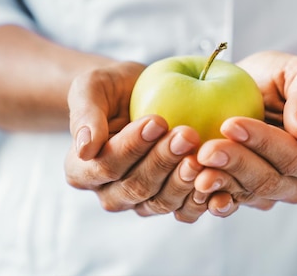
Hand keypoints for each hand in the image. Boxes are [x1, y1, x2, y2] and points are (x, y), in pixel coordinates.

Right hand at [64, 62, 208, 221]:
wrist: (140, 93)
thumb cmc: (112, 87)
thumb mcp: (92, 86)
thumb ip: (85, 114)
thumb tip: (84, 148)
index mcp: (81, 169)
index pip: (106, 165)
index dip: (132, 147)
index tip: (157, 121)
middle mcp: (109, 191)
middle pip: (136, 187)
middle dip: (163, 160)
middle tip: (187, 134)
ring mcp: (139, 201)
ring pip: (160, 201)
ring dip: (183, 179)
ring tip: (201, 153)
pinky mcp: (167, 200)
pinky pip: (183, 208)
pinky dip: (200, 197)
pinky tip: (215, 176)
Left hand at [194, 52, 296, 215]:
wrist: (261, 91)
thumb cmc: (282, 78)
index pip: (293, 156)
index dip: (262, 143)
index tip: (230, 124)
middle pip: (268, 181)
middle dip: (235, 165)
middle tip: (205, 150)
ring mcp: (272, 192)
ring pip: (246, 194)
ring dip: (219, 184)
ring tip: (193, 168)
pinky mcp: (244, 195)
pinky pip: (228, 200)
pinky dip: (208, 196)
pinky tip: (190, 184)